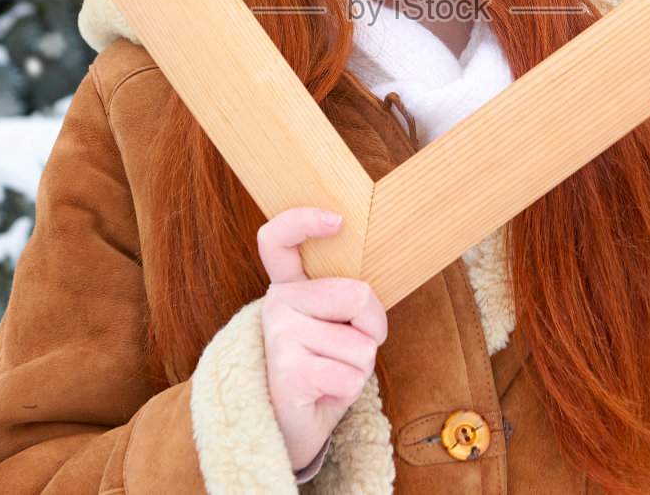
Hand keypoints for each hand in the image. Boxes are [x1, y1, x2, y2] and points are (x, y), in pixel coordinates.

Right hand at [257, 207, 386, 472]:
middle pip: (358, 295)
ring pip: (362, 345)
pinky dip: (348, 392)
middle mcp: (276, 303)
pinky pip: (351, 377)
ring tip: (329, 376)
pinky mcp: (287, 372)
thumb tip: (366, 291)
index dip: (304, 220)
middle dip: (373, 329)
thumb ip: (344, 301)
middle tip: (350, 352)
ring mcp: (278, 335)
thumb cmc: (321, 372)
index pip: (278, 239)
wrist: (290, 429)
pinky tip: (321, 394)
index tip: (338, 221)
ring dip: (360, 370)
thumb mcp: (334, 328)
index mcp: (287, 286)